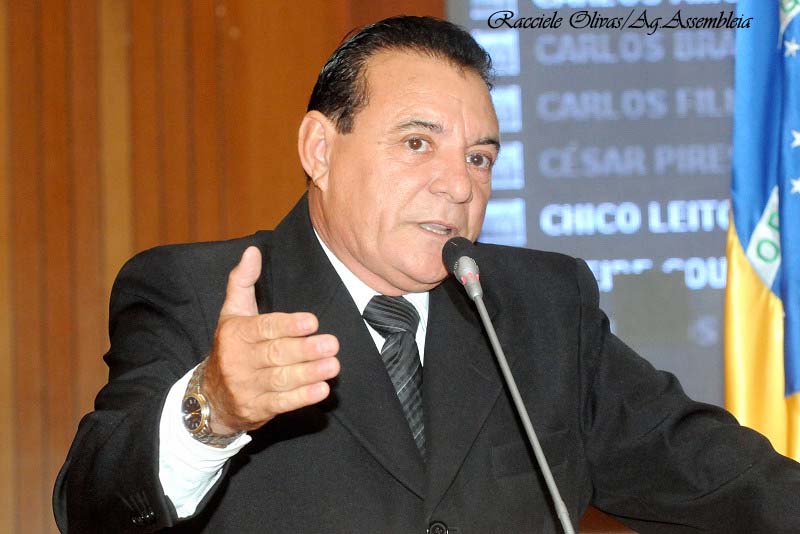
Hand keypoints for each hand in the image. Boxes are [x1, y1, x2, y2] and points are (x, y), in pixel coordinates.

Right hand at [202, 246, 339, 433]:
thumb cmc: (230, 347)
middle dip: (305, 350)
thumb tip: (253, 251)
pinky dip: (302, 397)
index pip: (264, 328)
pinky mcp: (256, 409)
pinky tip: (322, 389)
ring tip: (333, 365)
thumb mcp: (231, 313)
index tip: (312, 321)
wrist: (209, 398)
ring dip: (309, 373)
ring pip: (281, 379)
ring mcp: (247, 387)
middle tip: (332, 343)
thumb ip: (242, 282)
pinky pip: (282, 403)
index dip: (288, 325)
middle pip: (275, 354)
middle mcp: (239, 360)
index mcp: (236, 333)